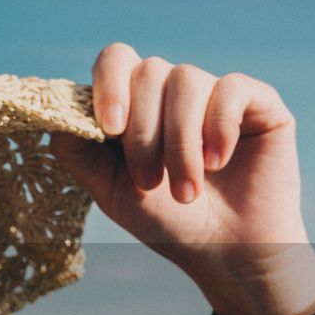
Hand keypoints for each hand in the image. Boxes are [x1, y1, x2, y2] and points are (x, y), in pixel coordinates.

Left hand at [47, 42, 314, 314]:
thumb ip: (78, 151)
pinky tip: (219, 162)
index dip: (109, 86)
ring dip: (180, 143)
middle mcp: (173, 90)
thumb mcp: (109, 190)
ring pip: (187, 81)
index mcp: (135, 103)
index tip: (110, 129)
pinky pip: (233, 88)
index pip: (116, 60)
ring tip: (187, 192)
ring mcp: (215, 93)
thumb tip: (57, 114)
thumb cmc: (165, 221)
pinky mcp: (258, 103)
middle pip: (149, 71)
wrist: (225, 253)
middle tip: (151, 184)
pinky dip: (219, 127)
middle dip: (144, 134)